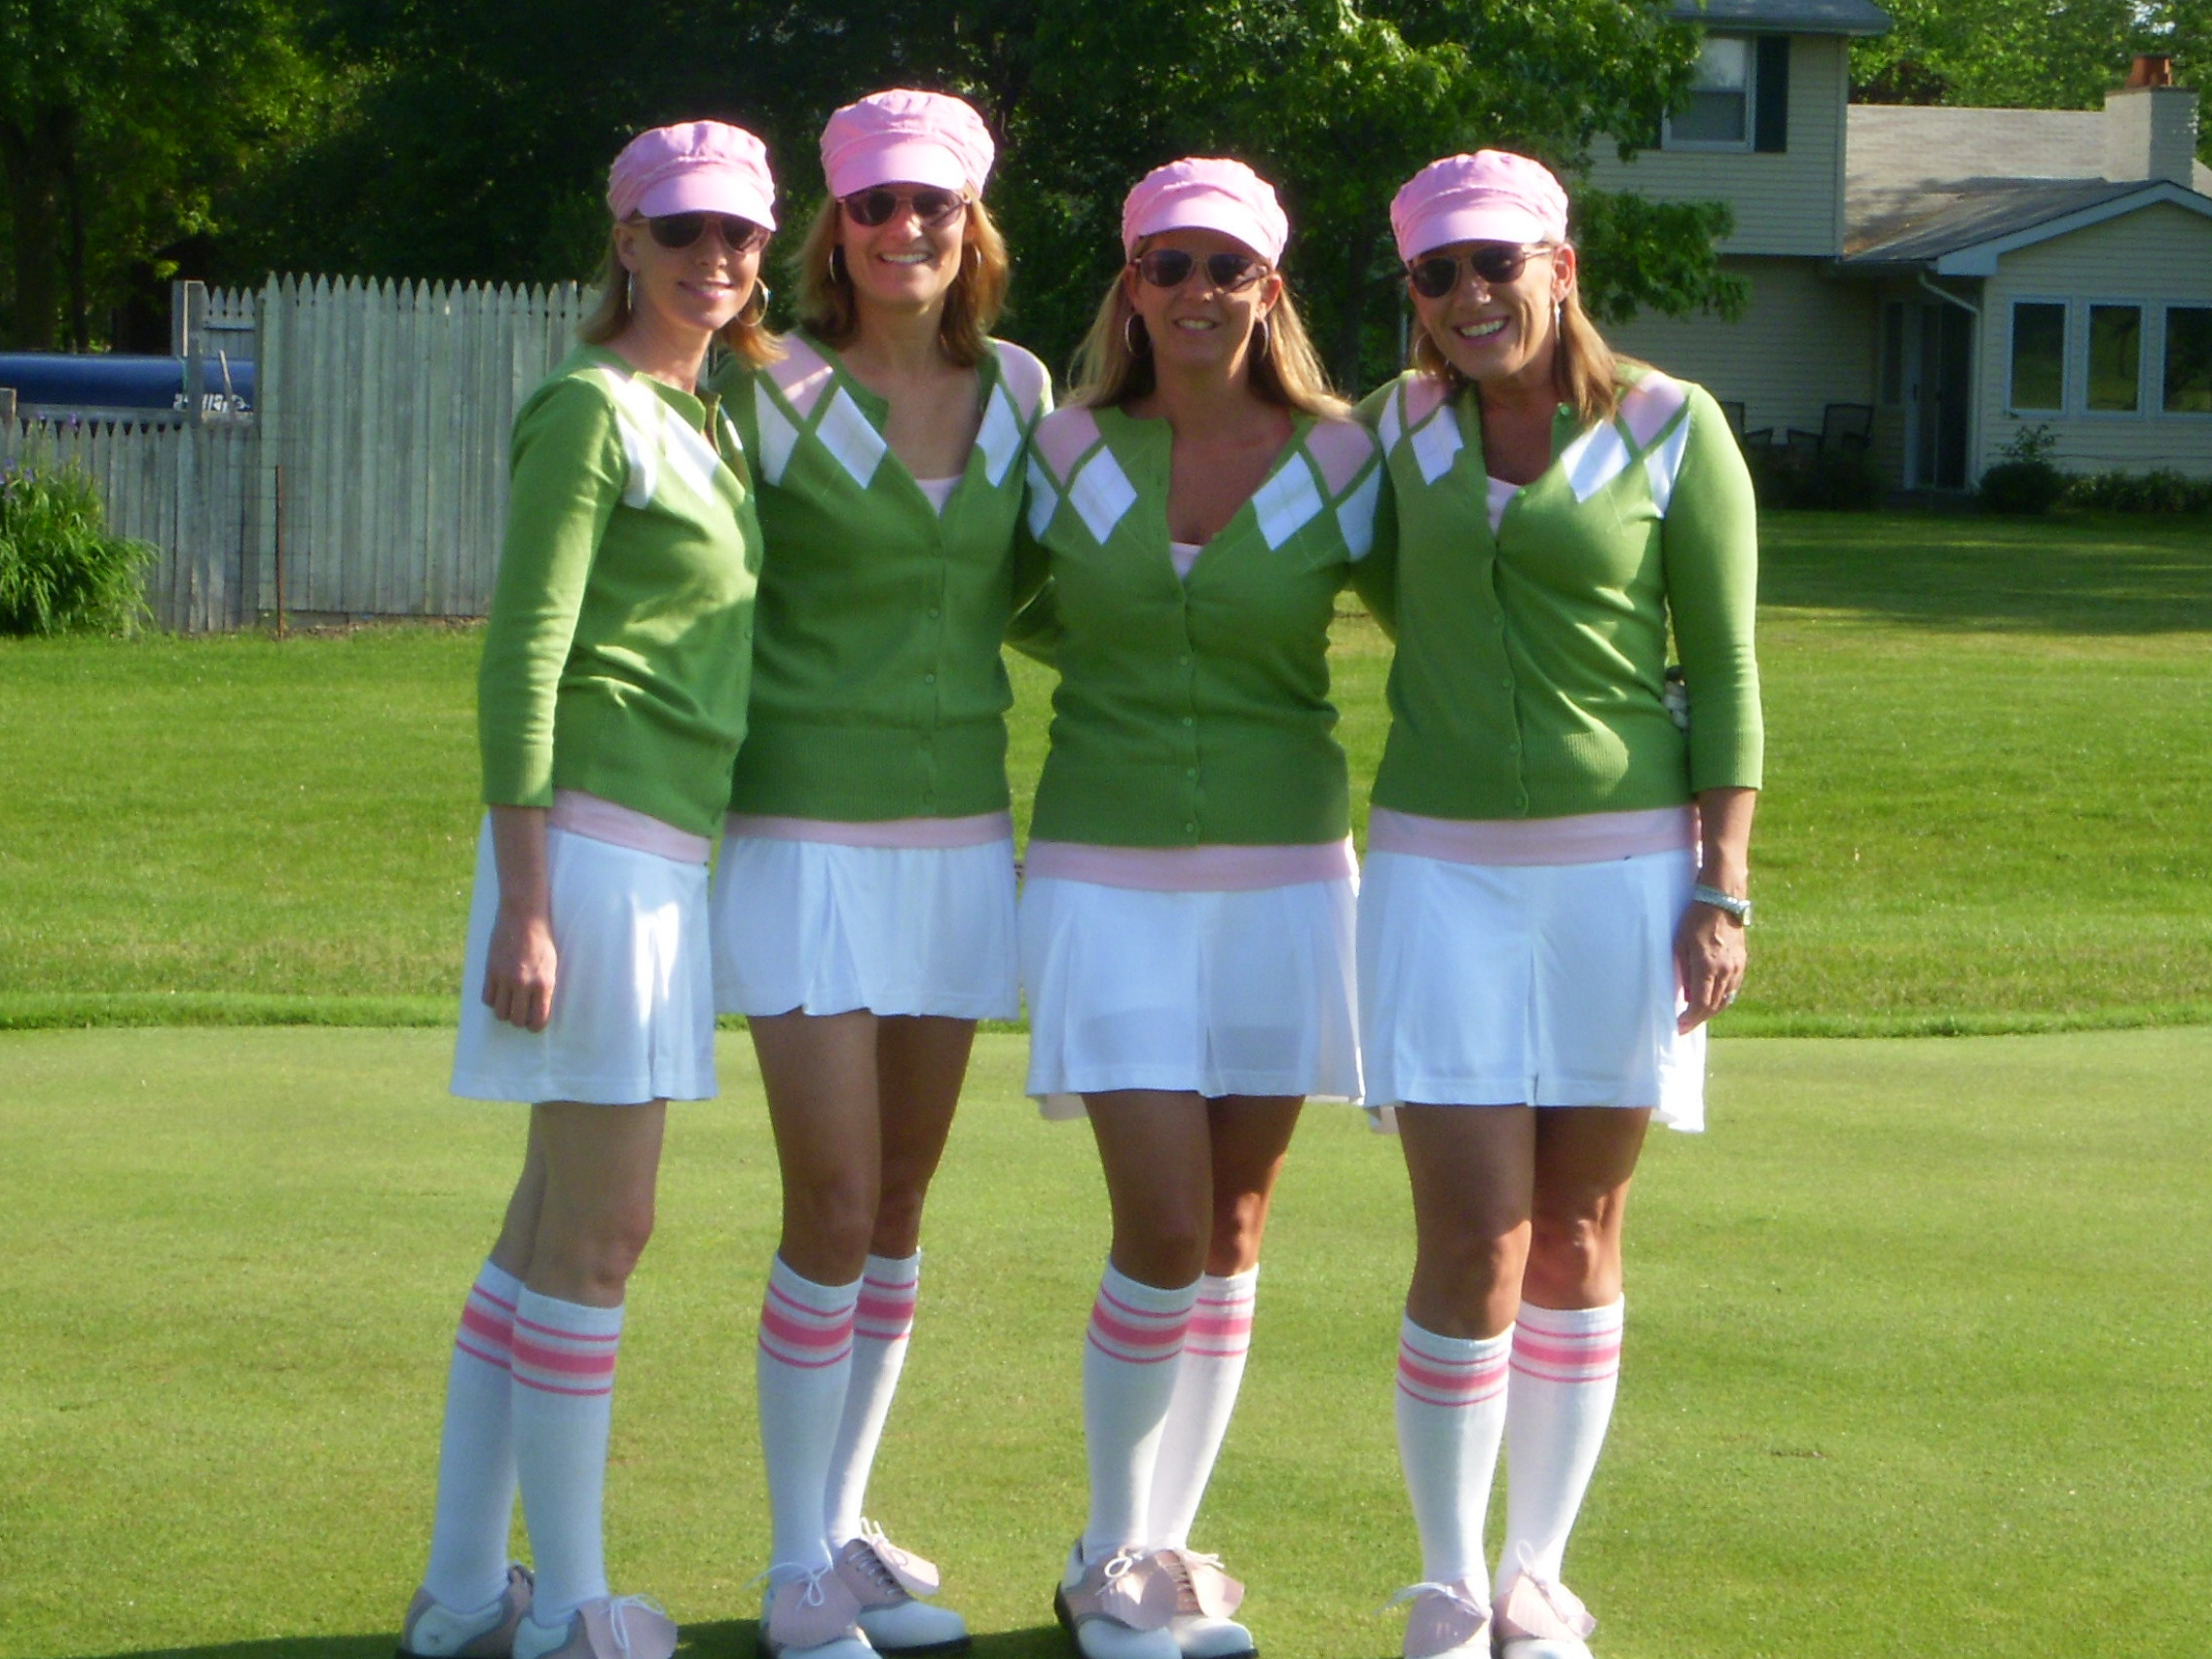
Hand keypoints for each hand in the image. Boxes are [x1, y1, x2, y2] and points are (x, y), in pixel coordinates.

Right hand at [483, 902, 556, 1030]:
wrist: (524, 915)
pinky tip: (498, 992)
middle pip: (517, 1020)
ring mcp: (505, 978)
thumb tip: (539, 1008)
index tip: (534, 1022)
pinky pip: (487, 998)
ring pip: (500, 1013)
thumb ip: (545, 987)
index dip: (535, 1025)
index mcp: (544, 983)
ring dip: (505, 1012)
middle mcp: (524, 984)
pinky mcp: (490, 970)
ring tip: (510, 1003)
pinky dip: (492, 1000)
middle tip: (522, 1012)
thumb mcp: (551, 965)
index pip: (538, 1020)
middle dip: (520, 1020)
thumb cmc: (542, 939)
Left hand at [1675, 898, 1745, 1033]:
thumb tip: (1684, 995)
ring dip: (1710, 1012)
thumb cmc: (1695, 920)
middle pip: (1713, 1007)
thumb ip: (1682, 971)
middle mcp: (1725, 971)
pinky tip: (1710, 1000)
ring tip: (1695, 1015)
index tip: (1678, 1027)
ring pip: (1725, 1001)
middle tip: (1684, 1026)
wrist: (1722, 902)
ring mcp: (1736, 968)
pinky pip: (1732, 990)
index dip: (1689, 1019)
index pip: (1700, 1004)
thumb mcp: (1680, 945)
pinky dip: (1721, 999)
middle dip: (1697, 1019)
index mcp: (1707, 967)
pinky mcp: (1741, 964)